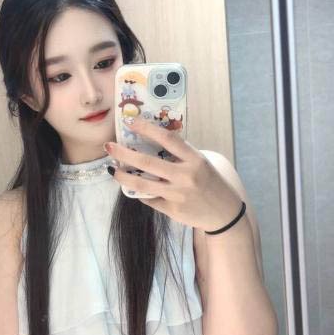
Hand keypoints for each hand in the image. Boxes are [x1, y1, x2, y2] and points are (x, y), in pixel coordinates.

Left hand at [103, 117, 241, 230]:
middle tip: (109, 146)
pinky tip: (133, 187)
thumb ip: (180, 154)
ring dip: (122, 176)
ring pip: (142, 184)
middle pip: (147, 163)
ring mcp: (177, 195)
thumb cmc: (211, 183)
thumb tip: (150, 142)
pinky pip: (149, 199)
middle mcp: (186, 176)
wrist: (224, 213)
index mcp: (194, 159)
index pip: (167, 139)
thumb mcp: (201, 162)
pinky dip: (139, 192)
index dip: (146, 128)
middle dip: (124, 153)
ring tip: (112, 169)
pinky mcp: (172, 210)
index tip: (130, 121)